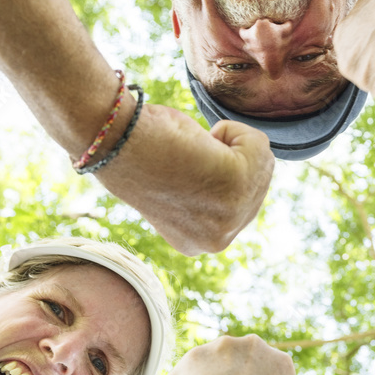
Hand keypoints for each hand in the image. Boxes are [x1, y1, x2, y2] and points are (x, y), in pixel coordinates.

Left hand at [94, 103, 274, 255]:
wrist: (112, 139)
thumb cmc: (137, 150)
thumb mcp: (185, 182)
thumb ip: (214, 190)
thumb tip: (248, 173)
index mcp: (199, 243)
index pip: (243, 201)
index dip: (220, 172)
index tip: (182, 171)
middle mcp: (215, 241)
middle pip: (259, 184)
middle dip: (230, 160)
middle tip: (186, 159)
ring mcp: (229, 219)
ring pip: (262, 162)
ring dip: (229, 145)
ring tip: (191, 152)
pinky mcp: (236, 187)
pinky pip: (259, 143)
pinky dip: (230, 131)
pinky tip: (197, 142)